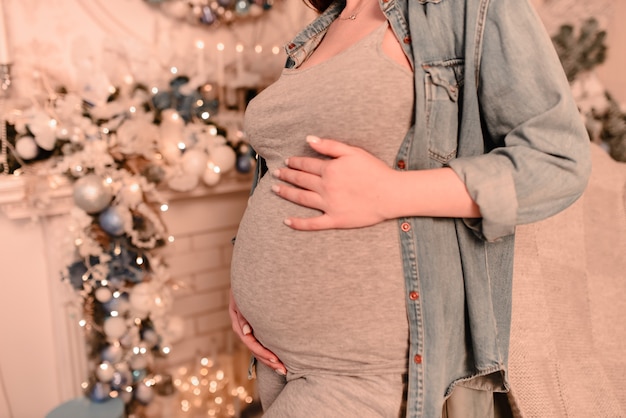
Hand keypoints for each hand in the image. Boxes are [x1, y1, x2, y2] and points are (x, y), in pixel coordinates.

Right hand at [228, 290, 286, 374]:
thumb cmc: (247, 286)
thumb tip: (247, 332)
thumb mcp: (242, 297)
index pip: (250, 342)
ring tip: (283, 369)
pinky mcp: (254, 328)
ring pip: (257, 349)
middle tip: (283, 369)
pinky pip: (261, 343)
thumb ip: (243, 314)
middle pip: (255, 349)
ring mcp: (247, 329)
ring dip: (269, 360)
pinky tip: (278, 359)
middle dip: (269, 361)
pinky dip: (269, 352)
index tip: (276, 359)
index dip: (263, 352)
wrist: (248, 278)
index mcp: (237, 322)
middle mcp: (242, 328)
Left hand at [272, 135, 396, 229]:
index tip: (287, 161)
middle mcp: (326, 187)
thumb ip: (330, 146)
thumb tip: (309, 140)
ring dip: (286, 193)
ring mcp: (329, 205)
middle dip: (286, 175)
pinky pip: (312, 223)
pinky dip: (298, 223)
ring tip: (275, 189)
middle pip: (300, 180)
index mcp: (330, 170)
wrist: (391, 194)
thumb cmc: (375, 171)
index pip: (306, 164)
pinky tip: (286, 221)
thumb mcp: (353, 152)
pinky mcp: (335, 220)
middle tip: (276, 173)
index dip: (294, 162)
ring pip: (301, 199)